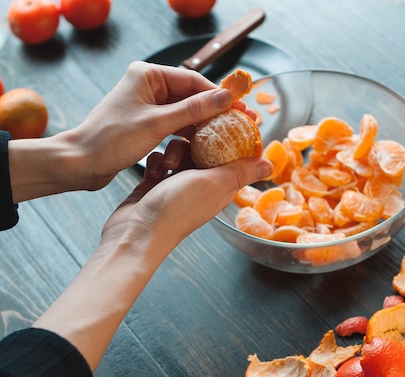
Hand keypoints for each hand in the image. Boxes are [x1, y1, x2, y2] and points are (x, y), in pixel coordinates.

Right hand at [33, 140, 271, 370]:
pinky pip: (161, 161)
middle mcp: (202, 185)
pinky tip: (153, 168)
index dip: (232, 136)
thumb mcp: (213, 184)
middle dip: (196, 141)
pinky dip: (157, 160)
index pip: (234, 155)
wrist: (135, 231)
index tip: (225, 118)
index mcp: (221, 186)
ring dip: (174, 151)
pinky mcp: (157, 184)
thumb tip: (270, 165)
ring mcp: (178, 185)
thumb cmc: (175, 210)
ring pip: (181, 152)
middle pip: (206, 149)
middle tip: (189, 140)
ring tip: (167, 163)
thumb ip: (240, 171)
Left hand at [58, 61, 247, 190]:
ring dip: (202, 125)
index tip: (242, 108)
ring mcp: (146, 105)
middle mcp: (148, 86)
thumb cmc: (112, 140)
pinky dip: (187, 135)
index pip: (193, 81)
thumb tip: (225, 97)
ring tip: (228, 136)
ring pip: (183, 113)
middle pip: (191, 96)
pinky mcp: (145, 124)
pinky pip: (173, 125)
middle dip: (215, 112)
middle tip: (242, 123)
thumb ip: (193, 110)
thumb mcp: (157, 124)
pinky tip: (204, 145)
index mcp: (147, 75)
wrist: (81, 162)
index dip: (220, 96)